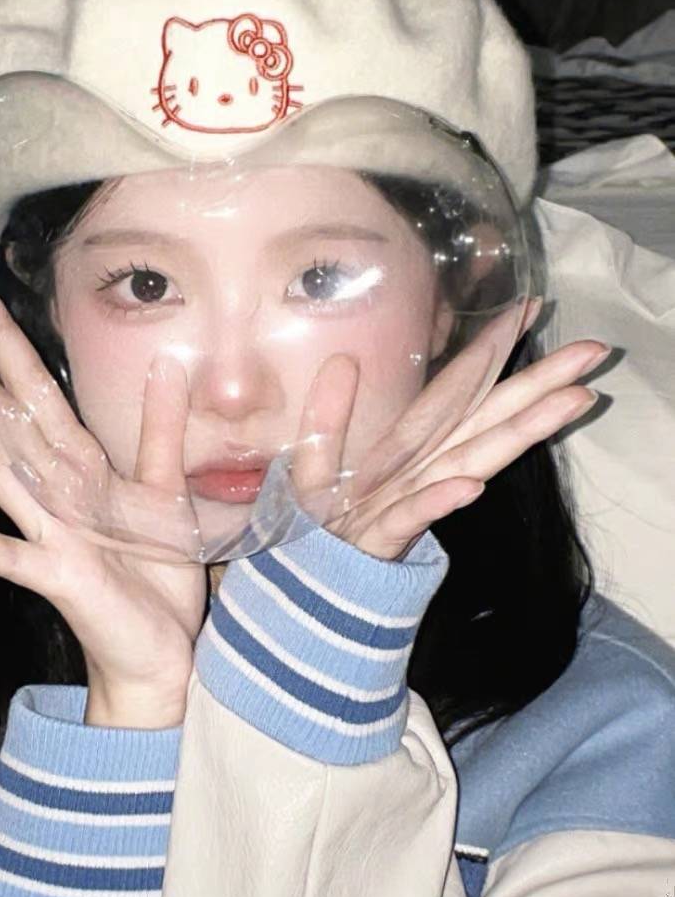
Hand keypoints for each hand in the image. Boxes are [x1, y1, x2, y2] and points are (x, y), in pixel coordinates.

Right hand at [0, 270, 205, 728]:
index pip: (34, 387)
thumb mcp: (166, 492)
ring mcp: (49, 531)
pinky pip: (9, 556)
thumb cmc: (157, 573)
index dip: (3, 336)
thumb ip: (162, 430)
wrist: (162, 649)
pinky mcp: (56, 576)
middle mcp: (53, 489)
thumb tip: (166, 362)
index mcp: (80, 464)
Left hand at [290, 301, 609, 560]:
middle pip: (487, 421)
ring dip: (520, 431)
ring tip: (570, 401)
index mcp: (408, 448)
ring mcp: (410, 502)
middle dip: (539, 387)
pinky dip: (440, 500)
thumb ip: (327, 418)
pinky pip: (412, 516)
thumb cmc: (318, 528)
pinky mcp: (383, 537)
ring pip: (472, 460)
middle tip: (593, 353)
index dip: (492, 351)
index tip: (531, 308)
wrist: (304, 589)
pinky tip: (473, 483)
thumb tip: (342, 360)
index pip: (458, 390)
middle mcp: (423, 471)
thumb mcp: (312, 464)